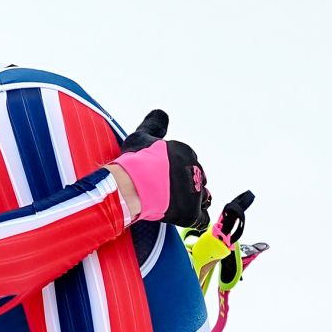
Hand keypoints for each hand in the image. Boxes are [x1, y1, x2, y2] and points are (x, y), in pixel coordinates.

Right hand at [111, 109, 210, 229]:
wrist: (130, 185)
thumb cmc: (134, 161)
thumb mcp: (142, 135)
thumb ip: (155, 124)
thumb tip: (161, 113)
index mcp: (185, 152)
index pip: (188, 162)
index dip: (175, 170)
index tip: (162, 176)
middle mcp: (195, 169)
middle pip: (196, 179)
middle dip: (185, 184)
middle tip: (166, 191)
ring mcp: (195, 192)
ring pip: (201, 197)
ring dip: (191, 200)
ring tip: (173, 203)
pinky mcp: (191, 211)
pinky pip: (201, 218)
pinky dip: (194, 217)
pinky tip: (181, 215)